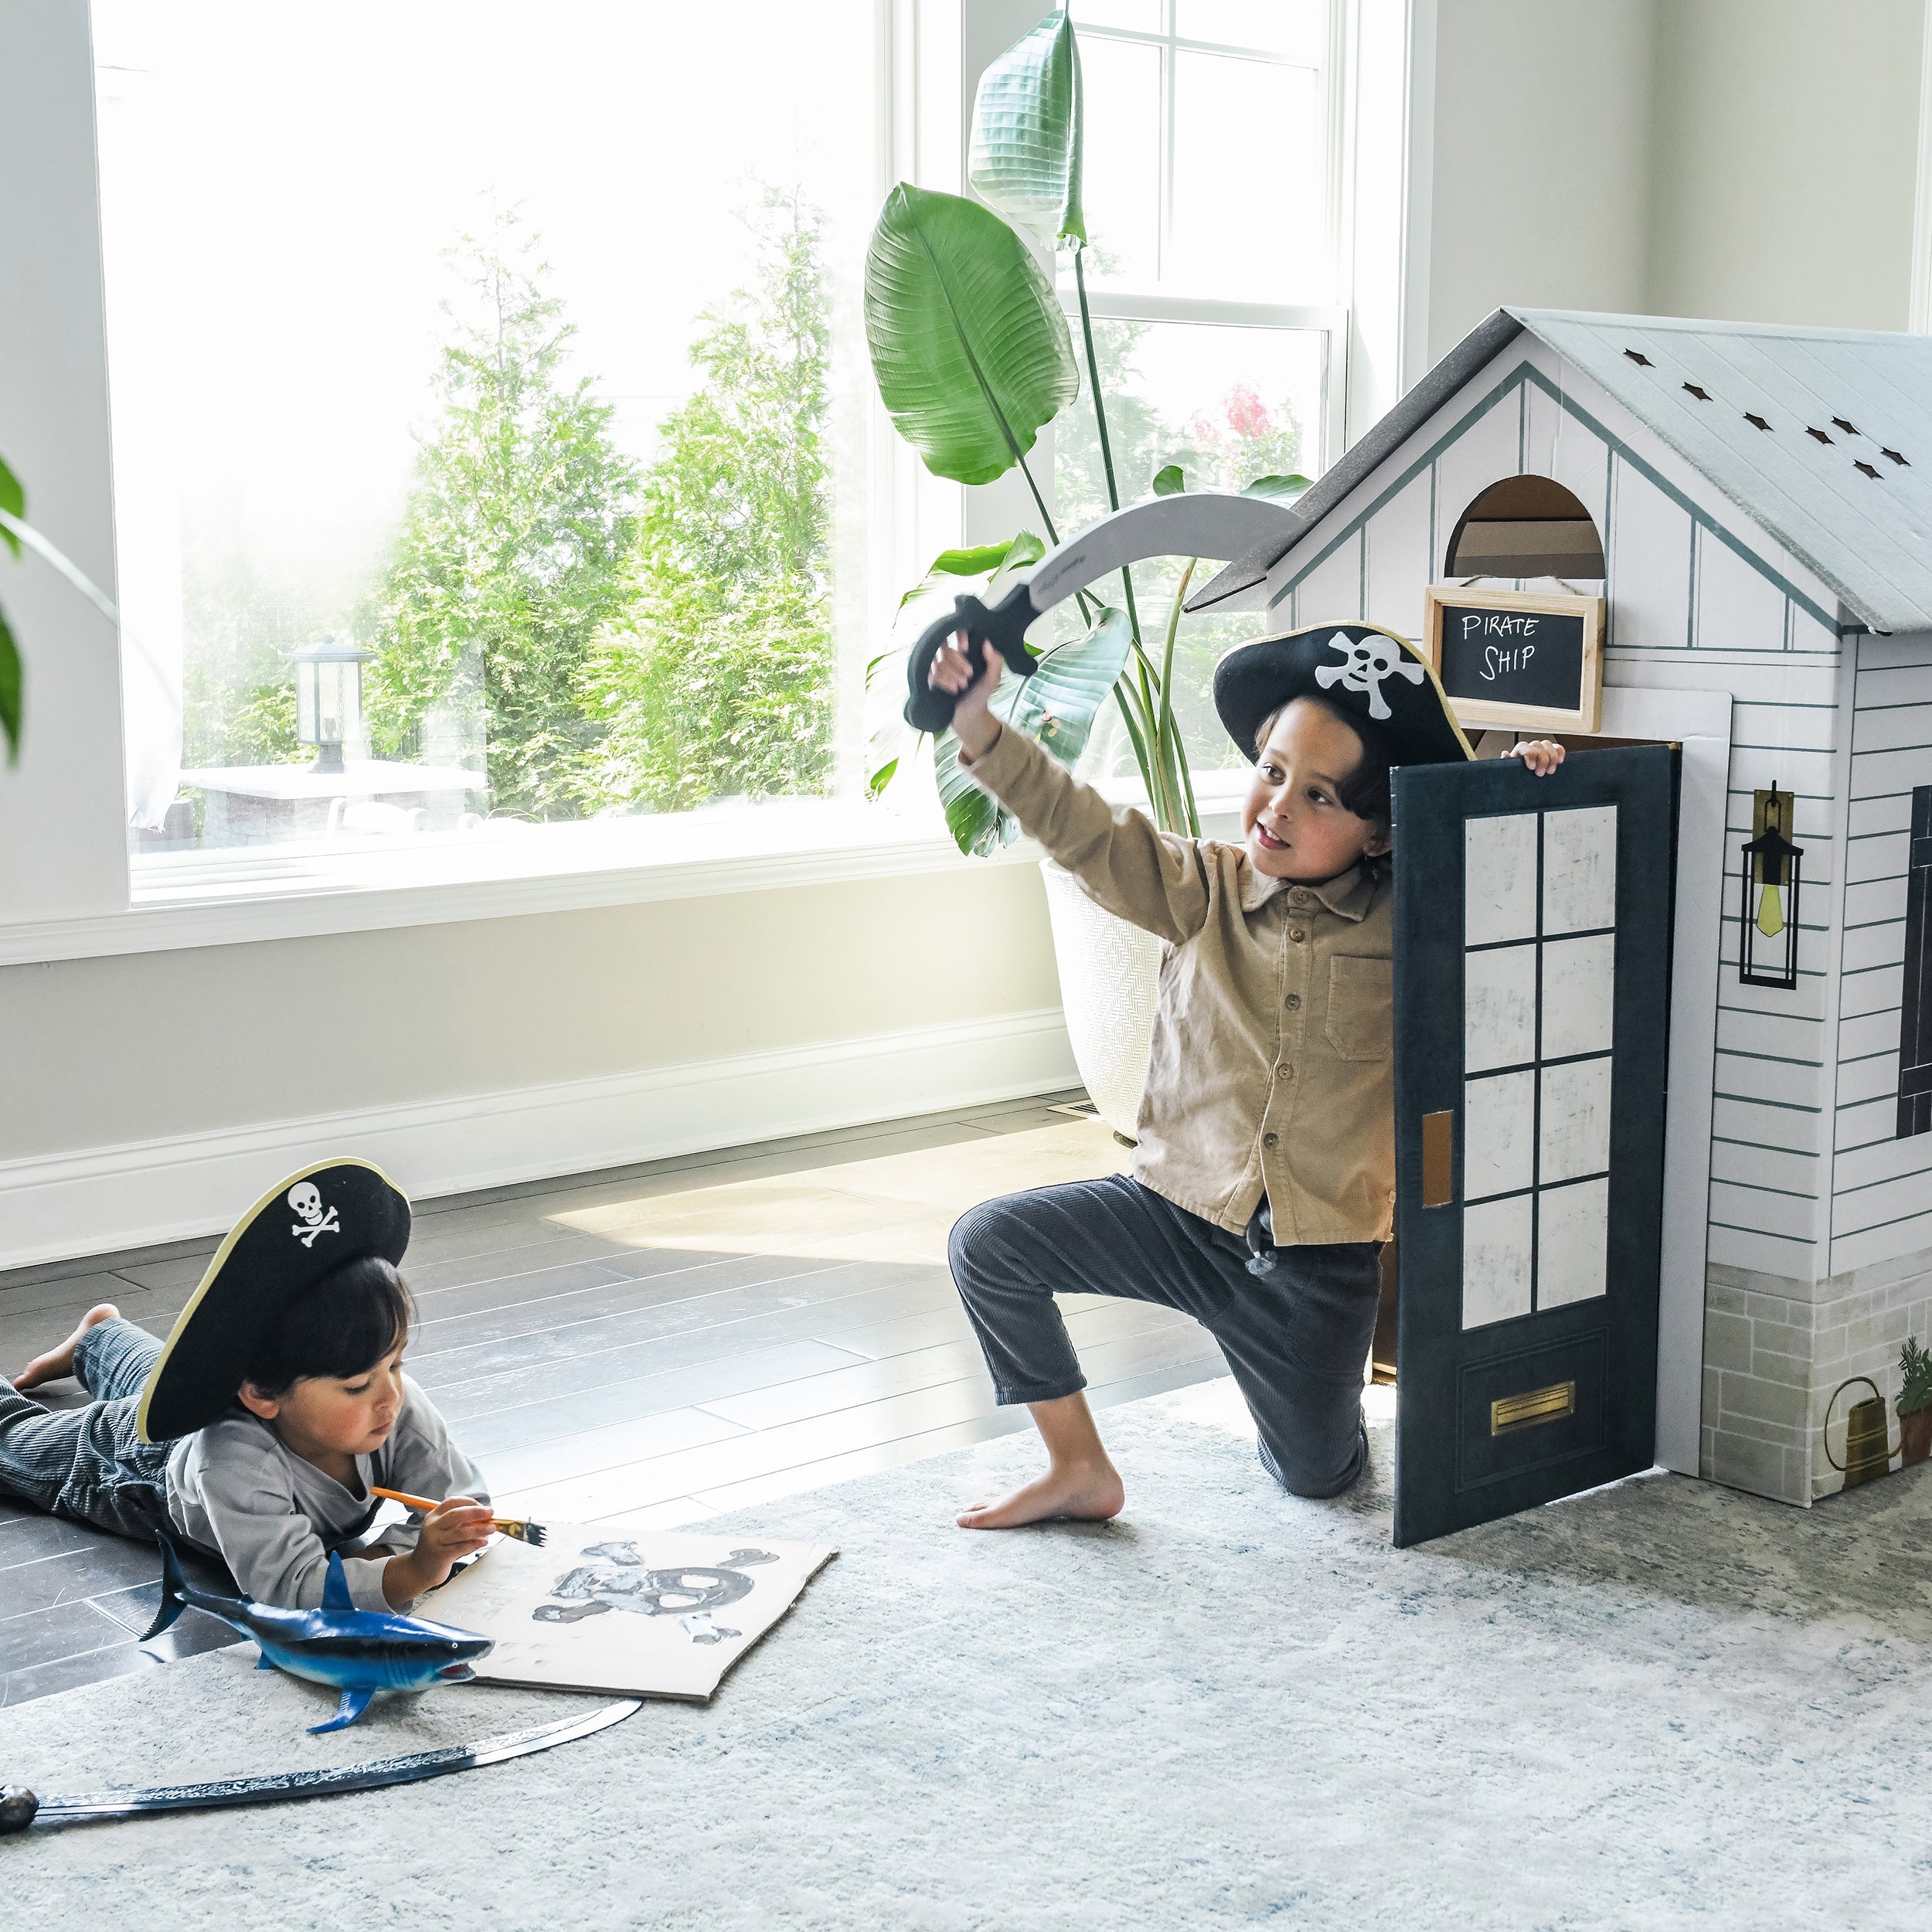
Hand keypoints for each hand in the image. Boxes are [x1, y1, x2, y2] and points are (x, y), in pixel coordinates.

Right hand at [382, 1497, 495, 1605]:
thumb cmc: (437, 1548)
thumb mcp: (444, 1531)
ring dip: (479, 1529)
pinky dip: (475, 1543)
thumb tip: (485, 1517)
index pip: (452, 1502)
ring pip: (460, 1532)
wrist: (419, 1571)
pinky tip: (483, 1541)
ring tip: (492, 1528)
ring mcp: (435, 1541)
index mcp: (433, 1516)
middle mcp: (432, 1527)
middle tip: (491, 1513)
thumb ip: (460, 1523)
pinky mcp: (440, 1555)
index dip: (470, 1502)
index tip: (483, 1506)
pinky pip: (461, 1547)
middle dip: (476, 1512)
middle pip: (456, 1514)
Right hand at [929, 629, 1002, 757]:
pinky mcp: (929, 678)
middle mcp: (949, 656)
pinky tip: (952, 689)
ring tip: (961, 686)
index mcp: (964, 652)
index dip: (959, 636)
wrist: (968, 715)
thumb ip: (995, 661)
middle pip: (945, 647)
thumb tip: (987, 642)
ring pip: (938, 661)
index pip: (957, 632)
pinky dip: (943, 680)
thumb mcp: (992, 679)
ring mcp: (938, 667)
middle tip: (969, 675)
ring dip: (951, 673)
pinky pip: (931, 672)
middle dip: (957, 662)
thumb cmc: (980, 695)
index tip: (965, 648)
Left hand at [1510, 738, 1565, 776]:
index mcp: (1518, 753)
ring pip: (1547, 744)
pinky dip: (1560, 752)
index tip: (1532, 767)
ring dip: (1551, 757)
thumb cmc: (1517, 779)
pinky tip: (1560, 761)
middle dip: (1541, 759)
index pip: (1523, 746)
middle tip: (1541, 773)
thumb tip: (1505, 753)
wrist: (1525, 787)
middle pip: (1537, 745)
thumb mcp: (1510, 774)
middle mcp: (1530, 749)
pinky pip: (1557, 747)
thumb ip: (1507, 763)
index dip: (1529, 755)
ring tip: (1550, 771)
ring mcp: (1541, 750)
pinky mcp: (1552, 753)